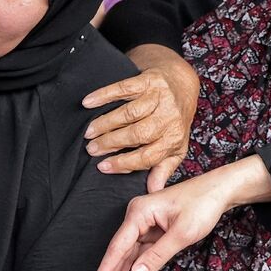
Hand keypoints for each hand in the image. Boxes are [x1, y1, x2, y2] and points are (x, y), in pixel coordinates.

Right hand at [82, 45, 198, 192]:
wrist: (182, 83)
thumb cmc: (175, 120)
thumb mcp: (176, 147)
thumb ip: (164, 168)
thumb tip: (153, 190)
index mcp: (174, 138)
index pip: (148, 156)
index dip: (124, 163)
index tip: (102, 167)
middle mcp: (169, 117)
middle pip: (137, 134)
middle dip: (111, 143)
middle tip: (91, 148)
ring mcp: (159, 97)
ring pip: (129, 113)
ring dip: (106, 123)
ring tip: (89, 132)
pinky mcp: (149, 80)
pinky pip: (124, 88)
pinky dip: (104, 95)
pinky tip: (88, 103)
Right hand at [90, 156, 270, 270]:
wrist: (217, 190)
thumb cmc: (201, 204)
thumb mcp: (182, 233)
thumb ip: (158, 255)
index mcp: (139, 212)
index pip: (118, 245)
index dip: (106, 267)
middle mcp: (138, 216)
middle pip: (121, 250)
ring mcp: (146, 223)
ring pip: (130, 253)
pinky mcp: (155, 229)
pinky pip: (143, 251)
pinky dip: (139, 267)